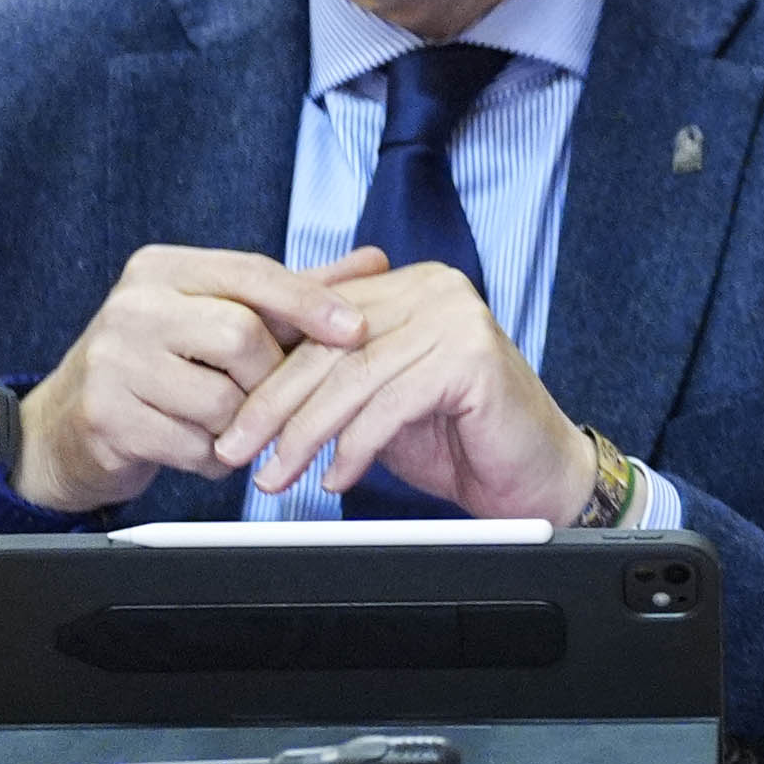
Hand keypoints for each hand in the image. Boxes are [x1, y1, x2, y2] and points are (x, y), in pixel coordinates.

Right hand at [16, 246, 379, 514]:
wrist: (61, 428)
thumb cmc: (159, 364)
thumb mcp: (216, 315)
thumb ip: (292, 291)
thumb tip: (372, 261)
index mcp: (161, 269)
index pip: (252, 273)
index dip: (311, 301)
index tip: (356, 328)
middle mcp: (132, 306)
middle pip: (242, 337)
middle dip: (270, 376)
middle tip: (268, 395)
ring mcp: (112, 362)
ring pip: (222, 398)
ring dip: (242, 424)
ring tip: (228, 423)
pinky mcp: (105, 418)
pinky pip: (194, 445)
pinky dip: (213, 456)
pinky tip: (200, 448)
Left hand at [207, 259, 597, 519]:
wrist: (537, 474)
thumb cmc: (459, 438)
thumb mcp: (379, 400)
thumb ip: (334, 379)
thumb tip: (246, 387)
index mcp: (408, 285)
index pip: (317, 322)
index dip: (266, 373)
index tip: (226, 420)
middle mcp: (434, 288)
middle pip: (329, 347)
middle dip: (272, 407)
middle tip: (236, 452)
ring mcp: (457, 317)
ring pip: (353, 377)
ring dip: (303, 435)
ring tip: (276, 477)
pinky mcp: (472, 357)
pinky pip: (391, 404)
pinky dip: (354, 447)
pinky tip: (336, 478)